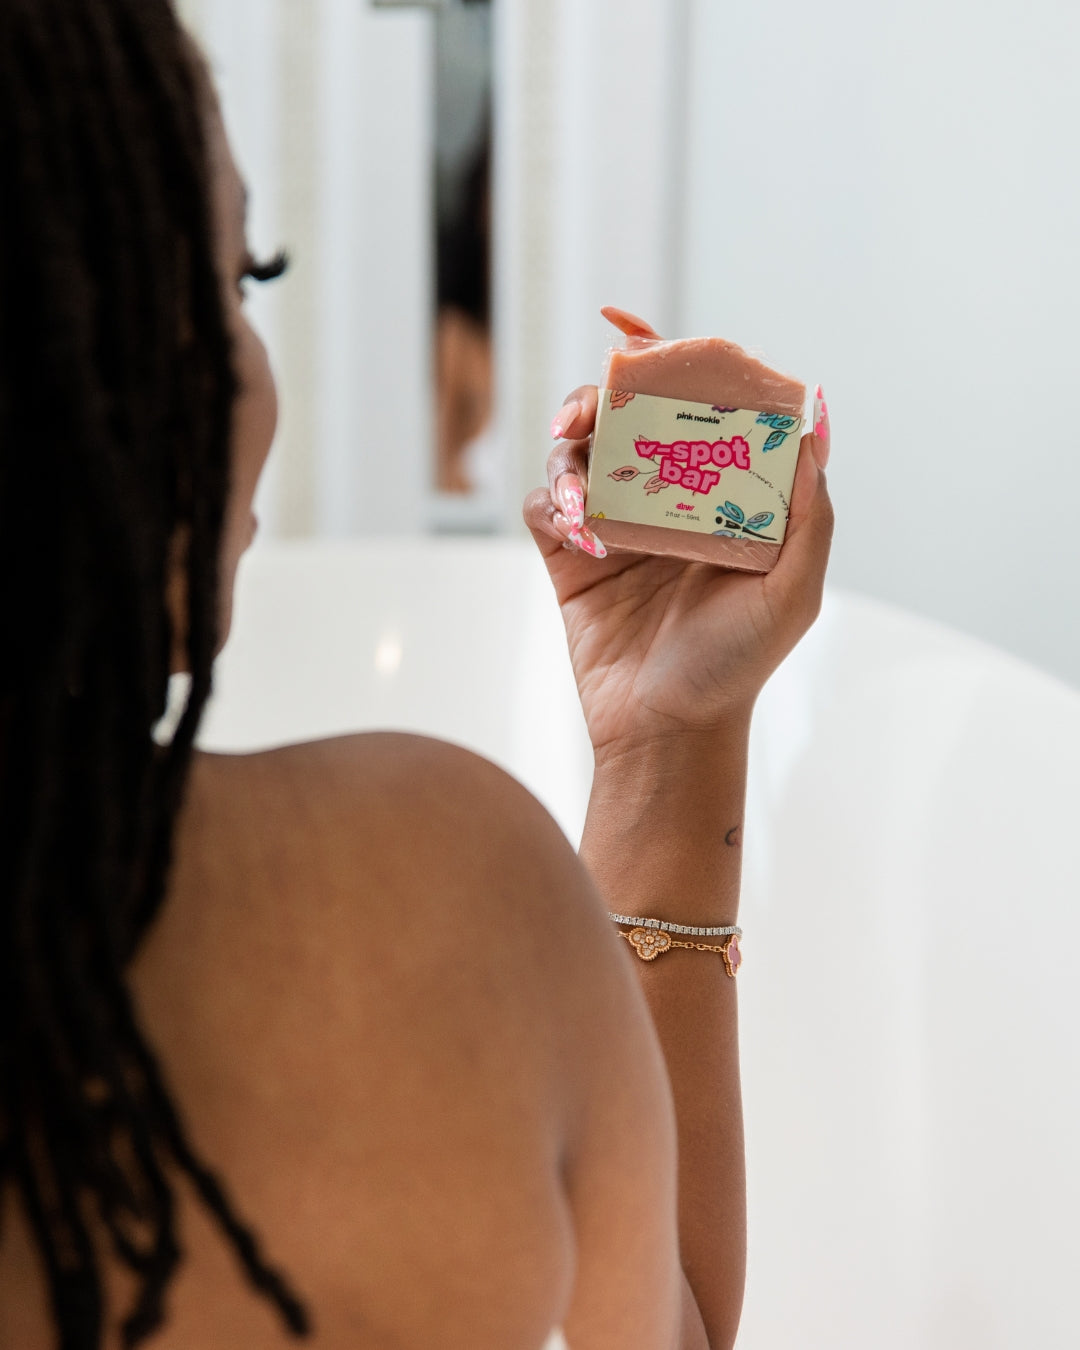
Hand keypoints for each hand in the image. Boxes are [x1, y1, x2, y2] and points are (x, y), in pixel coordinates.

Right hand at [523, 385, 833, 759]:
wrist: (665, 732)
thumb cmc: (736, 666)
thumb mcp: (792, 592)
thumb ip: (808, 513)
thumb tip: (813, 426)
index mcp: (717, 499)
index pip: (694, 414)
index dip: (670, 366)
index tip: (643, 336)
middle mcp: (664, 504)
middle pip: (624, 421)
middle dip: (600, 399)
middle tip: (589, 409)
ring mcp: (613, 529)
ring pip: (577, 456)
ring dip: (569, 454)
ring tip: (578, 484)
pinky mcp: (569, 559)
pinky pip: (544, 507)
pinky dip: (549, 503)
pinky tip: (573, 528)